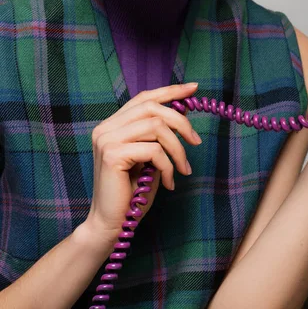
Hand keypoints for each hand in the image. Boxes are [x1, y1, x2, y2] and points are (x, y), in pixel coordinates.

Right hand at [84, 82, 201, 244]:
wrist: (111, 225)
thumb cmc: (133, 193)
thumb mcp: (151, 158)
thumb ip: (160, 135)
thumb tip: (183, 110)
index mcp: (113, 125)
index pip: (143, 98)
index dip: (169, 91)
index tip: (193, 88)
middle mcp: (106, 127)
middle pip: (151, 108)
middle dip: (180, 121)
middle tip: (196, 141)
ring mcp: (106, 139)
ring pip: (155, 127)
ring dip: (178, 149)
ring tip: (184, 169)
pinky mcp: (111, 154)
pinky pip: (153, 150)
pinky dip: (168, 166)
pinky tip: (170, 182)